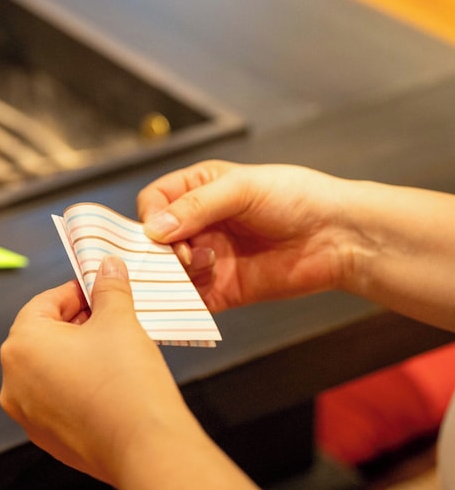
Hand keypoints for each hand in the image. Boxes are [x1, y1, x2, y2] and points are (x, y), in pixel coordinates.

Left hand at [0, 257, 256, 489]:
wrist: (145, 447)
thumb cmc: (126, 381)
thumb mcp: (119, 321)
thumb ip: (108, 288)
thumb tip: (108, 266)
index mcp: (21, 345)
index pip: (44, 303)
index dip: (76, 292)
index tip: (100, 289)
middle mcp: (12, 380)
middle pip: (42, 335)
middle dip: (76, 322)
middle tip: (110, 317)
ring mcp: (26, 413)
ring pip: (48, 368)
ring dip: (75, 354)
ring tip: (111, 349)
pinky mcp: (45, 437)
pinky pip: (55, 398)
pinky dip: (75, 385)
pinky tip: (106, 382)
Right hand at [136, 160, 351, 311]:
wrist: (339, 236)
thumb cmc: (297, 197)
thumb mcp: (242, 189)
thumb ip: (195, 206)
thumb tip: (153, 229)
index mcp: (197, 191)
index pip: (153, 203)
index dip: (150, 216)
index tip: (157, 231)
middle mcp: (198, 224)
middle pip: (154, 240)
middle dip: (160, 249)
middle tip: (181, 254)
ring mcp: (208, 258)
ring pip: (168, 271)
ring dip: (177, 271)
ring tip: (208, 263)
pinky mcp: (222, 290)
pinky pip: (191, 299)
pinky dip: (185, 300)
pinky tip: (199, 290)